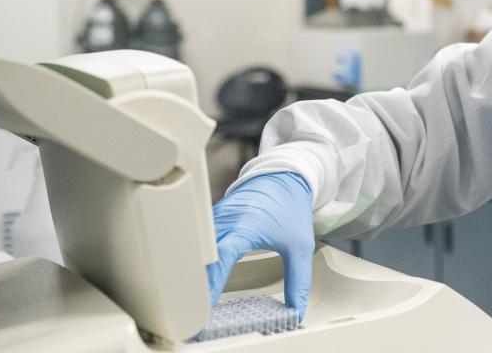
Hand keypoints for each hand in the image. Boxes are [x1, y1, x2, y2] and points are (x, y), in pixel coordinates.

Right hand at [205, 172, 314, 313]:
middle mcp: (226, 221)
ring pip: (197, 250)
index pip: (221, 256)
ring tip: (191, 304)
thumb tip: (296, 309)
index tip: (205, 304)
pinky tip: (196, 282)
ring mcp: (216, 219)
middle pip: (202, 257)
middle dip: (196, 286)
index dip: (211, 281)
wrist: (285, 176)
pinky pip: (199, 244)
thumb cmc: (290, 205)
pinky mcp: (213, 220)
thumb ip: (298, 280)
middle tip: (194, 315)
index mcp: (246, 225)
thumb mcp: (300, 246)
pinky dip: (197, 263)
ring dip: (193, 275)